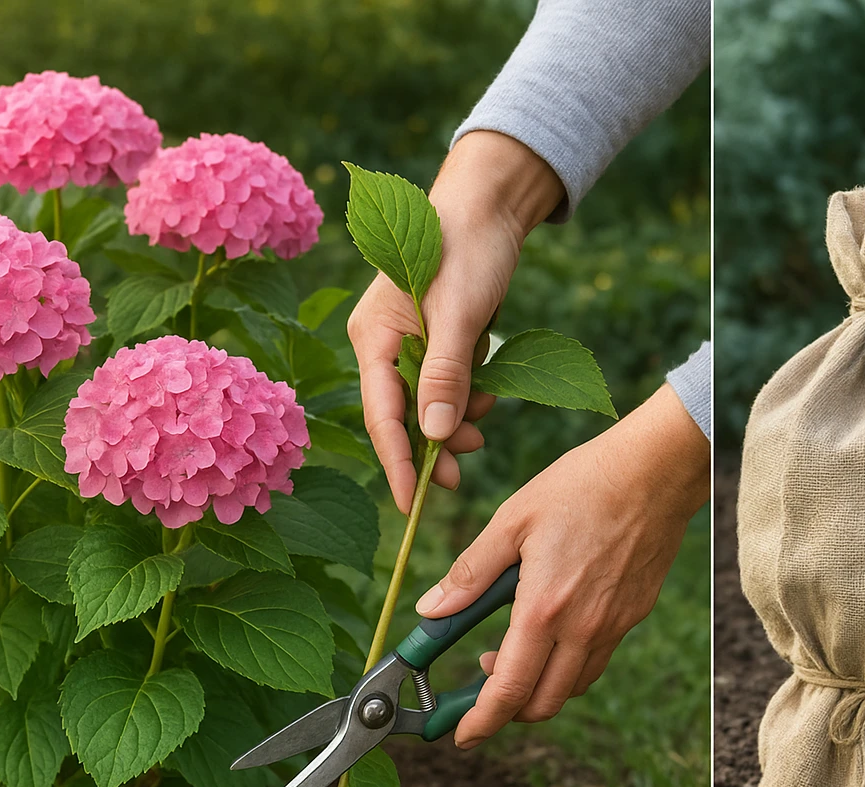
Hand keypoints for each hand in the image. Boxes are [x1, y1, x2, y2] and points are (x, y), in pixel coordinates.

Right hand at [347, 131, 564, 512]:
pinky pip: (445, 385)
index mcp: (373, 337)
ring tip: (486, 424)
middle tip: (461, 475)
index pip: (381, 416)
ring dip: (456, 422)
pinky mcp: (436, 340)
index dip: (397, 464)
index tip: (411, 505)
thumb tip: (436, 437)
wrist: (490, 203)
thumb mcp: (460, 314)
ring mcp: (408, 343)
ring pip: (427, 405)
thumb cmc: (468, 246)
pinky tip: (489, 395)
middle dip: (432, 447)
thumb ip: (445, 375)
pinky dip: (466, 397)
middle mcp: (383, 344)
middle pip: (401, 417)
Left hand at [414, 383, 710, 747]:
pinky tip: (550, 635)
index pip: (509, 688)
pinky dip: (567, 667)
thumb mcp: (512, 521)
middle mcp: (584, 628)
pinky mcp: (633, 614)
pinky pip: (596, 660)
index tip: (459, 736)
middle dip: (507, 713)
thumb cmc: (581, 486)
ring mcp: (614, 625)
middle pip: (543, 704)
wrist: (654, 470)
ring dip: (538, 690)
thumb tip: (431, 610)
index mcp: (545, 608)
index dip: (481, 722)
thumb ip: (470, 573)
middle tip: (478, 694)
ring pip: (573, 687)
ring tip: (508, 658)